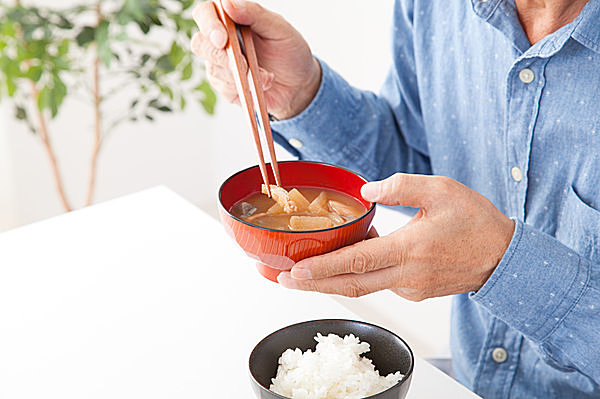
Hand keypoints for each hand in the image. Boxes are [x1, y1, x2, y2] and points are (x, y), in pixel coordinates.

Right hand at [191, 0, 321, 119]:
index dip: (209, 24)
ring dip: (241, 75)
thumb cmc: (289, 51)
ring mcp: (221, 65)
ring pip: (214, 69)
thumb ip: (254, 14)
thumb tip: (227, 3)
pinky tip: (262, 86)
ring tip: (266, 76)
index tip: (222, 39)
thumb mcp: (279, 29)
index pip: (206, 13)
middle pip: (200, 43)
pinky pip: (225, 89)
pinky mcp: (226, 87)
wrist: (299, 85)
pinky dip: (245, 89)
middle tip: (242, 65)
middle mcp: (222, 40)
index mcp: (232, 19)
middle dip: (219, 56)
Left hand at [277, 174, 514, 300]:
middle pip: (350, 284)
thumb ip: (401, 186)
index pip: (356, 262)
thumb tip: (367, 190)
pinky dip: (359, 273)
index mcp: (408, 249)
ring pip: (363, 284)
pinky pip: (380, 282)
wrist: (504, 257)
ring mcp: (410, 287)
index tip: (295, 271)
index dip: (322, 268)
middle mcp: (405, 275)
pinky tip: (349, 258)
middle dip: (314, 283)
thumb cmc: (476, 222)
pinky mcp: (415, 291)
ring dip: (333, 278)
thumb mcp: (441, 190)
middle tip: (284, 279)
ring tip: (306, 268)